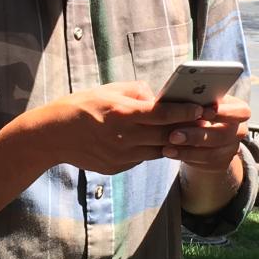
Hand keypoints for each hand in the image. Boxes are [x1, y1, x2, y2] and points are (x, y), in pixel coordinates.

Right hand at [34, 82, 203, 172]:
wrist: (54, 134)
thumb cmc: (82, 105)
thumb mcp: (109, 90)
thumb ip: (137, 93)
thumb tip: (158, 98)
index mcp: (124, 113)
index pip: (163, 113)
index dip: (185, 112)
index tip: (202, 109)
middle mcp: (125, 137)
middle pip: (166, 135)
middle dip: (187, 129)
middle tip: (204, 123)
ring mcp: (121, 156)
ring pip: (157, 151)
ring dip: (172, 142)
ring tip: (184, 133)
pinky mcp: (117, 168)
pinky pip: (141, 159)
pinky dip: (149, 150)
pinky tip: (152, 142)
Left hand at [164, 93, 249, 170]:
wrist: (201, 131)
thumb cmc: (198, 108)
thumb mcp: (199, 101)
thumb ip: (196, 100)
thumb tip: (179, 99)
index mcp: (239, 110)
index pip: (241, 112)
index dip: (223, 113)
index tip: (202, 111)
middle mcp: (239, 130)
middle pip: (224, 135)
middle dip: (197, 135)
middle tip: (173, 135)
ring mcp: (232, 149)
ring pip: (213, 153)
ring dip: (187, 151)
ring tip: (167, 147)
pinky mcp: (221, 164)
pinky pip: (204, 164)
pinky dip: (185, 157)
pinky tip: (170, 152)